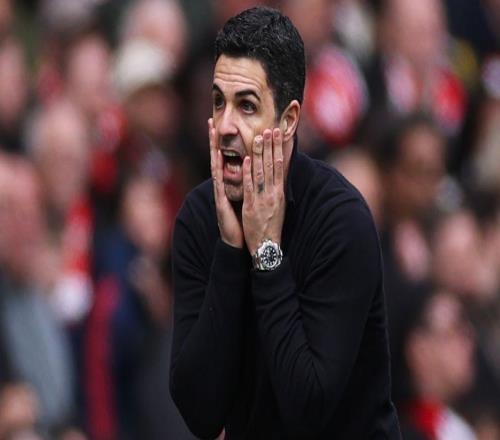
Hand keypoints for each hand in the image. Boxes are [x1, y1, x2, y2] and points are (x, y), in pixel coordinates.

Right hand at [209, 118, 243, 247]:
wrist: (239, 241)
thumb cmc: (244, 221)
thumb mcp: (248, 199)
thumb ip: (248, 186)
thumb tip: (256, 174)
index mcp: (230, 184)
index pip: (227, 158)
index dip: (225, 142)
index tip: (224, 126)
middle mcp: (223, 185)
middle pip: (218, 157)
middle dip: (215, 139)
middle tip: (212, 121)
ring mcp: (220, 192)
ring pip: (216, 165)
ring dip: (214, 147)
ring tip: (211, 131)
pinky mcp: (220, 201)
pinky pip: (220, 181)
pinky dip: (219, 168)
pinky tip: (218, 156)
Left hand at [242, 128, 284, 255]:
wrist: (267, 246)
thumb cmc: (271, 226)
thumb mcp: (277, 206)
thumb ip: (276, 190)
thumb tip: (278, 176)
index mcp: (279, 193)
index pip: (280, 166)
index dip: (278, 149)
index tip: (278, 134)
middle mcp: (272, 193)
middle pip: (272, 165)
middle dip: (271, 146)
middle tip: (270, 128)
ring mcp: (262, 199)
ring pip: (261, 172)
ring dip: (259, 153)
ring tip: (258, 137)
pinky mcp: (251, 206)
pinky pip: (249, 187)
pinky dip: (248, 172)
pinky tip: (247, 159)